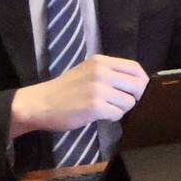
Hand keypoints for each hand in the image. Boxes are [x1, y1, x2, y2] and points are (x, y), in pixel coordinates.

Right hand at [10, 55, 147, 136]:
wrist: (39, 104)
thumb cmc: (64, 90)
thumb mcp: (87, 71)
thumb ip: (110, 73)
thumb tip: (137, 83)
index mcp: (101, 62)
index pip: (135, 68)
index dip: (141, 81)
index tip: (136, 91)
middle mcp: (101, 72)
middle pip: (138, 86)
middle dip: (134, 97)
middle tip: (121, 103)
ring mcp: (98, 89)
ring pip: (129, 102)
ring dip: (121, 109)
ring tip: (105, 109)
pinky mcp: (95, 106)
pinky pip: (118, 114)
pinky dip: (112, 118)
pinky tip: (99, 115)